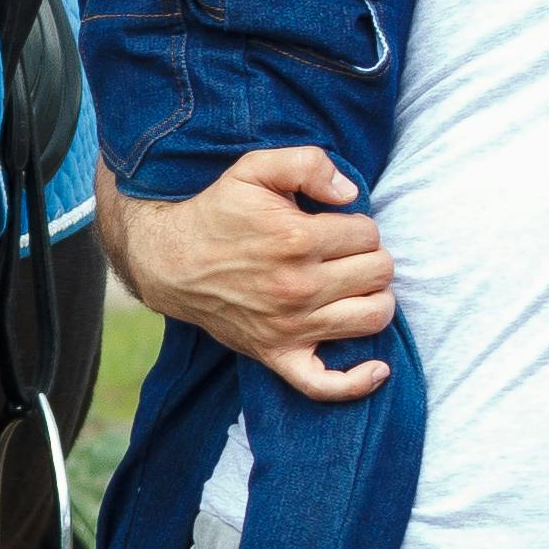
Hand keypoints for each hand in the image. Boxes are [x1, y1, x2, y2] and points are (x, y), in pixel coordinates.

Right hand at [99, 145, 395, 401]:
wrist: (169, 261)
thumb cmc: (216, 213)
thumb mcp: (254, 168)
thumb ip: (307, 164)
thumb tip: (350, 193)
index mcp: (296, 239)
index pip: (368, 233)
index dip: (357, 225)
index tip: (336, 225)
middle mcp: (298, 287)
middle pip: (379, 273)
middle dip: (370, 256)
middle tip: (346, 253)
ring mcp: (290, 327)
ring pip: (372, 317)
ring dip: (375, 299)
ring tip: (355, 286)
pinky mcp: (278, 355)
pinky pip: (327, 384)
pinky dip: (358, 381)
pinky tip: (376, 368)